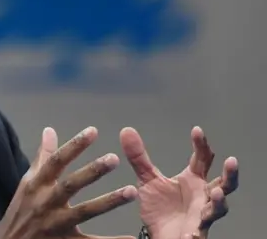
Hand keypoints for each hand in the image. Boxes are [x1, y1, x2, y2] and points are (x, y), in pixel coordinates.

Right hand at [0, 127, 137, 238]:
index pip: (56, 161)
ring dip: (108, 202)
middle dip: (92, 172)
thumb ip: (43, 157)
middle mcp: (47, 202)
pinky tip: (132, 238)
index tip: (93, 132)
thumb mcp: (28, 182)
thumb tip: (49, 130)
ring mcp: (57, 224)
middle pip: (71, 185)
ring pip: (84, 212)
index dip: (74, 146)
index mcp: (37, 185)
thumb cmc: (21, 211)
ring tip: (131, 192)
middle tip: (114, 159)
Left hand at [120, 126, 238, 238]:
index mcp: (193, 179)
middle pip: (224, 183)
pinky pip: (199, 232)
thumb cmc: (160, 206)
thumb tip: (127, 130)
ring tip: (216, 192)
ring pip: (219, 208)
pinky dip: (196, 233)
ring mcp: (202, 214)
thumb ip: (138, 157)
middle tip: (231, 161)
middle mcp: (203, 195)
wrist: (158, 233)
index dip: (201, 144)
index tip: (196, 130)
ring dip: (219, 201)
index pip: (202, 158)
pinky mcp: (196, 232)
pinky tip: (191, 234)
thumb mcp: (147, 179)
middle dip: (230, 174)